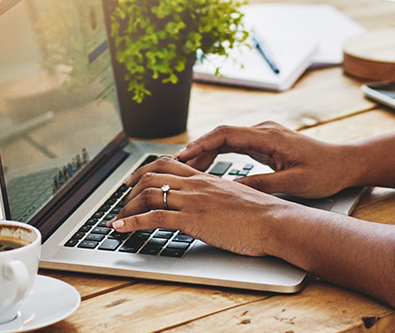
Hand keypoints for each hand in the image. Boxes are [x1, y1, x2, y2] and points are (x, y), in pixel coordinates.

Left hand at [108, 159, 296, 256]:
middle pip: (151, 176)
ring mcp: (192, 201)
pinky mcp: (192, 220)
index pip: (168, 165)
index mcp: (206, 179)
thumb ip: (219, 198)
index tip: (133, 180)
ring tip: (118, 218)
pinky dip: (131, 223)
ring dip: (127, 208)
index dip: (145, 171)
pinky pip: (153, 218)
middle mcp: (196, 185)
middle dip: (130, 189)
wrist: (276, 222)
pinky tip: (120, 228)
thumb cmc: (264, 216)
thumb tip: (213, 206)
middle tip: (120, 201)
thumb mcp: (236, 199)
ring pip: (148, 195)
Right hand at [163, 121, 359, 198]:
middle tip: (174, 165)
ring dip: (205, 153)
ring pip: (225, 140)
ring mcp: (264, 136)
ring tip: (184, 169)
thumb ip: (261, 184)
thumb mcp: (293, 183)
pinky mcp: (265, 144)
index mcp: (268, 136)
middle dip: (196, 149)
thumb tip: (231, 190)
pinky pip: (234, 146)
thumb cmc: (325, 172)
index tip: (182, 156)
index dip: (200, 145)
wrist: (346, 163)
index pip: (225, 134)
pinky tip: (206, 168)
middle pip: (220, 135)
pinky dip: (218, 155)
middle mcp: (263, 131)